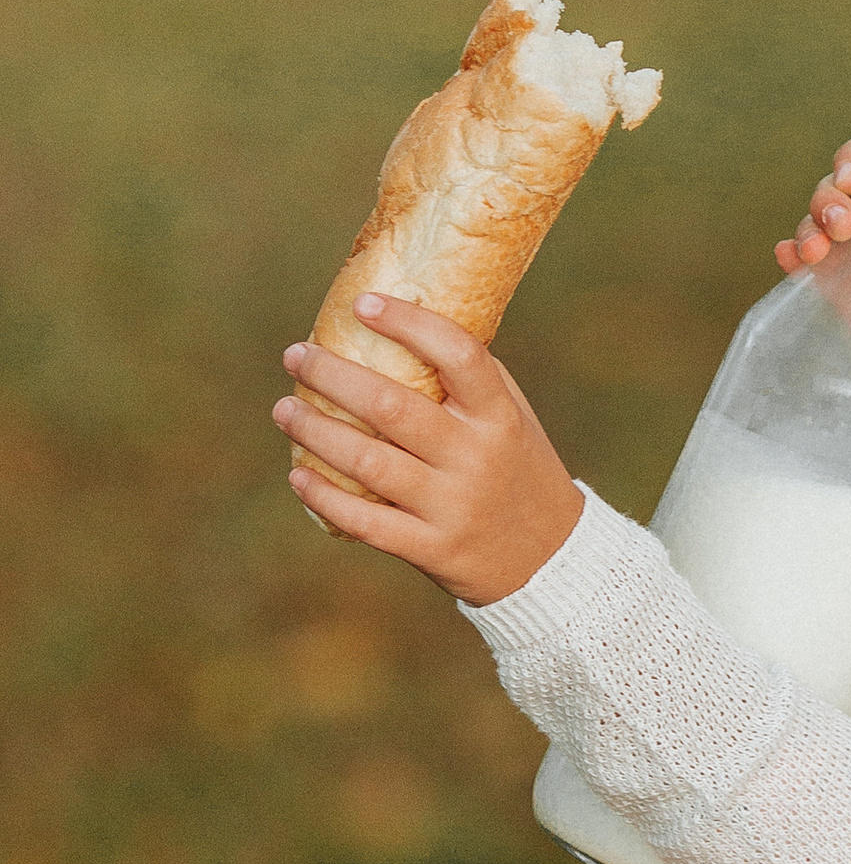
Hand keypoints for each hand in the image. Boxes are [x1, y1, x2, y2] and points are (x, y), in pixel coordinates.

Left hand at [275, 298, 584, 604]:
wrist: (551, 559)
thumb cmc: (518, 471)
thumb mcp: (513, 420)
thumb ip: (470, 381)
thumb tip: (405, 325)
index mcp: (499, 416)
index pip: (459, 355)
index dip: (409, 324)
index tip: (364, 304)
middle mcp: (476, 457)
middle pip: (393, 407)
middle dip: (333, 376)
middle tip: (297, 355)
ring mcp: (453, 506)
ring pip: (368, 463)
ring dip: (316, 432)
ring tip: (285, 409)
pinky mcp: (432, 548)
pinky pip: (366, 521)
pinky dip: (325, 497)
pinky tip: (299, 475)